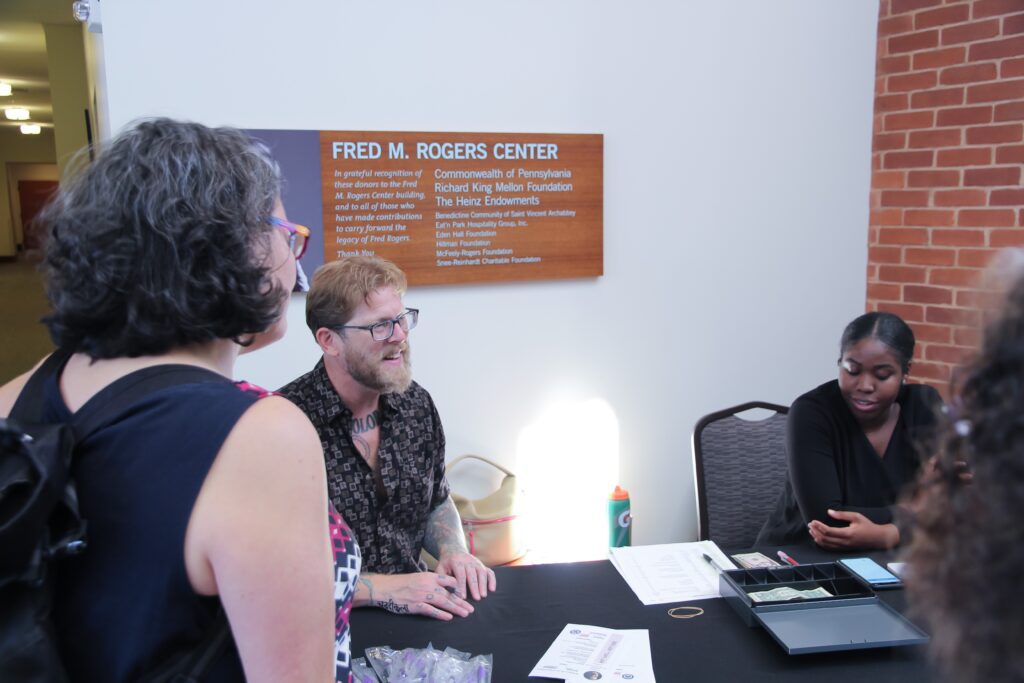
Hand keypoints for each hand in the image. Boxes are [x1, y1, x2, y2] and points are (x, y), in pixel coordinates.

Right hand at [359, 572, 473, 620]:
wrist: (386, 588)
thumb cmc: (402, 583)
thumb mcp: (419, 577)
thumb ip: (432, 581)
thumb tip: (445, 588)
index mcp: (430, 577)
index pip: (449, 581)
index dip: (459, 588)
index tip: (467, 594)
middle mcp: (428, 585)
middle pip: (449, 594)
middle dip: (461, 602)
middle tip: (471, 609)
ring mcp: (422, 596)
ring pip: (443, 602)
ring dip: (456, 608)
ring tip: (465, 613)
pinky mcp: (416, 606)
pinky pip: (431, 611)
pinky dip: (441, 614)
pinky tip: (449, 617)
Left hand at [436, 551, 495, 600]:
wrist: (454, 550)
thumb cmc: (446, 564)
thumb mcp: (440, 568)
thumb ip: (443, 579)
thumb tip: (446, 592)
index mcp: (456, 561)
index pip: (460, 574)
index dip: (462, 586)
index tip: (463, 597)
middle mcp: (468, 560)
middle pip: (472, 574)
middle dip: (475, 587)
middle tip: (476, 598)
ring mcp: (476, 562)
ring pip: (482, 572)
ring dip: (483, 584)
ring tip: (483, 596)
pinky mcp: (482, 565)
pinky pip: (489, 572)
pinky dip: (492, 580)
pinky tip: (492, 589)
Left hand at [807, 510, 898, 549]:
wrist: (878, 538)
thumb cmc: (868, 526)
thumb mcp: (856, 516)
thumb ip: (842, 515)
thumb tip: (829, 512)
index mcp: (848, 534)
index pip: (829, 531)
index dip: (819, 526)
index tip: (813, 521)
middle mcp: (845, 542)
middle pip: (825, 539)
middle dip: (815, 531)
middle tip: (810, 524)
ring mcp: (845, 547)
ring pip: (827, 545)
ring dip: (817, 537)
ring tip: (812, 530)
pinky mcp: (845, 549)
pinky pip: (831, 548)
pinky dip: (822, 544)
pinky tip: (818, 538)